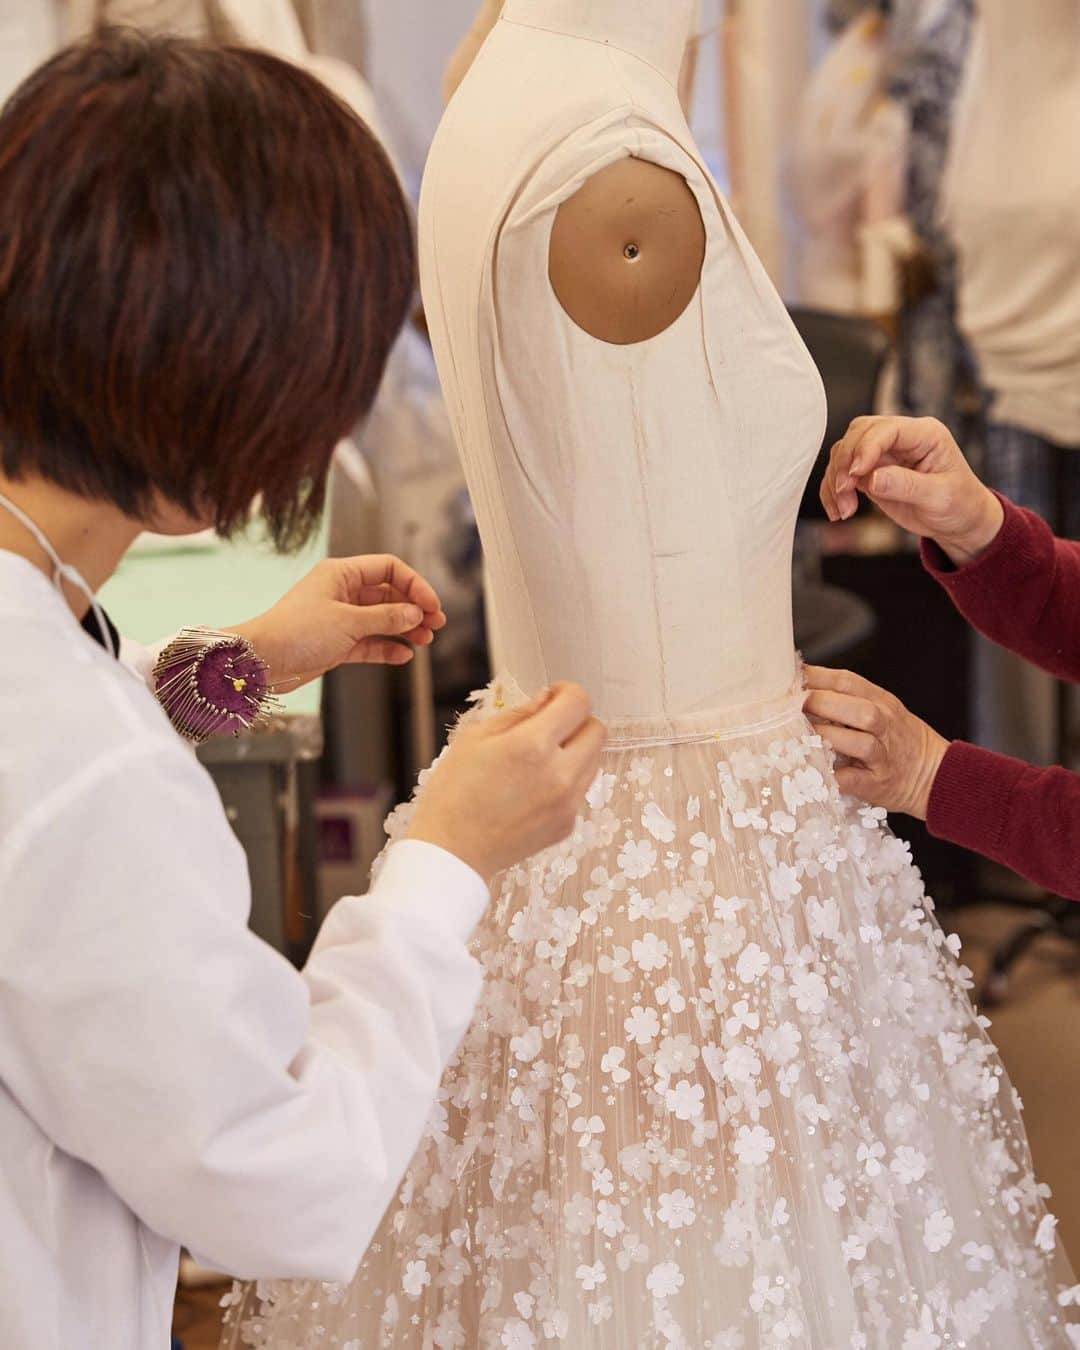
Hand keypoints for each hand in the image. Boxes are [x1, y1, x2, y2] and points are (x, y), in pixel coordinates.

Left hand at [230, 555, 446, 690]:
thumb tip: (415, 613)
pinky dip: (387, 647)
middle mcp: (342, 592)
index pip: (388, 569)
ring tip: (425, 640)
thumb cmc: (296, 632)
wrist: (261, 661)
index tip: (431, 605)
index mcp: (342, 574)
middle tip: (435, 624)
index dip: (414, 584)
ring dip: (404, 628)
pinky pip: (370, 642)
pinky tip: (404, 655)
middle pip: (389, 594)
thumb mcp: (348, 622)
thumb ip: (385, 618)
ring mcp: (340, 618)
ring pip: (382, 619)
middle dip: (413, 608)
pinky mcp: (337, 642)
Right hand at [406, 682, 606, 881]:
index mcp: (532, 745)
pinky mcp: (567, 824)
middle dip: (577, 721)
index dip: (566, 692)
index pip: (578, 702)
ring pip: (594, 760)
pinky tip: (536, 787)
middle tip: (550, 727)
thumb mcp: (474, 738)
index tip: (553, 698)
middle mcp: (559, 773)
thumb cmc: (453, 792)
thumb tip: (547, 700)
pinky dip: (567, 779)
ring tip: (541, 759)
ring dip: (576, 750)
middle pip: (597, 730)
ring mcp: (568, 803)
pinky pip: (581, 789)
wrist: (452, 852)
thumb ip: (518, 714)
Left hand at [803, 666, 949, 820]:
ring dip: (829, 738)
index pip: (848, 682)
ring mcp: (883, 756)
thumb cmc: (897, 739)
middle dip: (822, 704)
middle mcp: (885, 726)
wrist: (934, 773)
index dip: (817, 677)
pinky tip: (815, 772)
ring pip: (860, 743)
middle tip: (791, 706)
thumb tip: (800, 686)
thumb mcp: (881, 709)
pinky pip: (855, 779)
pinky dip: (835, 776)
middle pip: (858, 709)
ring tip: (801, 737)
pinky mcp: (877, 783)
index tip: (788, 676)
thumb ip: (847, 698)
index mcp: (881, 702)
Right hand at [820, 415, 1004, 565]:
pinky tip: (838, 511)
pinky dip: (833, 491)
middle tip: (844, 491)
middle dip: (845, 462)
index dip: (866, 448)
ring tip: (844, 510)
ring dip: (836, 480)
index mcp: (925, 434)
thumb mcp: (939, 497)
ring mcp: (884, 454)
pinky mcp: (871, 472)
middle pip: (859, 433)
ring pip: (845, 452)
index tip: (855, 474)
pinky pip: (842, 473)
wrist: (959, 521)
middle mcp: (902, 438)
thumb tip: (872, 478)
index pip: (886, 429)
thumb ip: (906, 485)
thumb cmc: (959, 504)